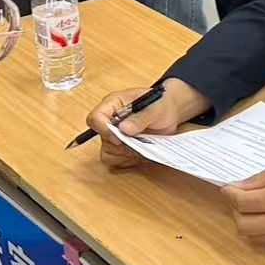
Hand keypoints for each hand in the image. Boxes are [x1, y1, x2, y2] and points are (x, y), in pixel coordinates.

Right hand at [86, 78, 210, 170]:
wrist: (169, 113)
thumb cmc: (161, 104)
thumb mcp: (156, 107)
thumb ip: (141, 117)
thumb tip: (123, 128)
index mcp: (113, 104)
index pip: (95, 118)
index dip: (105, 130)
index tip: (121, 136)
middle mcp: (109, 121)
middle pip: (103, 139)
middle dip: (122, 145)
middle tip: (141, 141)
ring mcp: (114, 136)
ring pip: (107, 153)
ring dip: (126, 153)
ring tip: (144, 145)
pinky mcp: (120, 148)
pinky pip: (116, 160)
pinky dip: (128, 160)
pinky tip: (141, 152)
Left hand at [221, 158, 264, 250]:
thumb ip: (259, 180)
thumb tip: (238, 188)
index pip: (242, 203)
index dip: (230, 194)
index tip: (229, 188)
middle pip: (243, 225)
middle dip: (237, 211)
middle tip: (242, 198)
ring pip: (254, 237)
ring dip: (250, 222)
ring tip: (258, 207)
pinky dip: (264, 231)